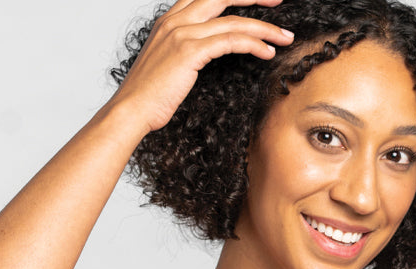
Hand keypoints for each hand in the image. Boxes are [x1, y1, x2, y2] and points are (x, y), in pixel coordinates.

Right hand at [104, 0, 294, 136]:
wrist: (130, 111)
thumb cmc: (148, 97)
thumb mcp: (167, 67)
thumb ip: (185, 53)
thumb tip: (206, 56)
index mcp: (169, 20)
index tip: (257, 0)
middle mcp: (175, 20)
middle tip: (278, 0)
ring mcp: (181, 33)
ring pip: (232, 20)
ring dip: (264, 28)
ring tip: (285, 37)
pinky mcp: (189, 51)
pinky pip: (230, 41)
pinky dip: (253, 45)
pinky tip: (268, 52)